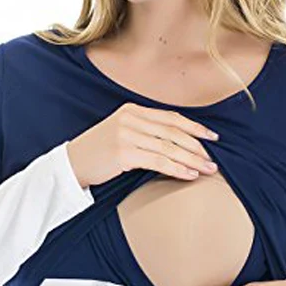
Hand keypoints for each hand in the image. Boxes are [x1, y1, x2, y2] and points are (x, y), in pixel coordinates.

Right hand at [66, 103, 220, 186]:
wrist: (72, 164)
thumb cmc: (99, 153)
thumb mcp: (121, 133)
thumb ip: (145, 132)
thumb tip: (177, 143)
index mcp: (133, 110)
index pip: (171, 118)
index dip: (195, 127)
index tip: (213, 137)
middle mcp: (131, 119)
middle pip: (174, 132)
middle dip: (197, 147)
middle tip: (214, 160)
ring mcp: (126, 134)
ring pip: (169, 147)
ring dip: (191, 160)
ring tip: (207, 169)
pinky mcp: (123, 152)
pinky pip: (158, 161)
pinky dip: (177, 168)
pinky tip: (189, 175)